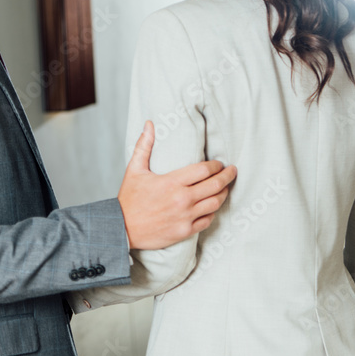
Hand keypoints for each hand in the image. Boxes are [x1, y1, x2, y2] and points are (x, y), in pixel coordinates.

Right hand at [118, 121, 235, 249]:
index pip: (204, 170)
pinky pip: (207, 220)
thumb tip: (149, 124)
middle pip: (215, 185)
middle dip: (228, 176)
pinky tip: (212, 206)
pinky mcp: (185, 231)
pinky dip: (212, 212)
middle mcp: (182, 200)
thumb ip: (144, 146)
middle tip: (232, 171)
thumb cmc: (129, 198)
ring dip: (223, 194)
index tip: (219, 163)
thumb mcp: (134, 170)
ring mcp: (185, 217)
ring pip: (215, 203)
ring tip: (225, 188)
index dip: (216, 165)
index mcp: (171, 182)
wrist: (121, 228)